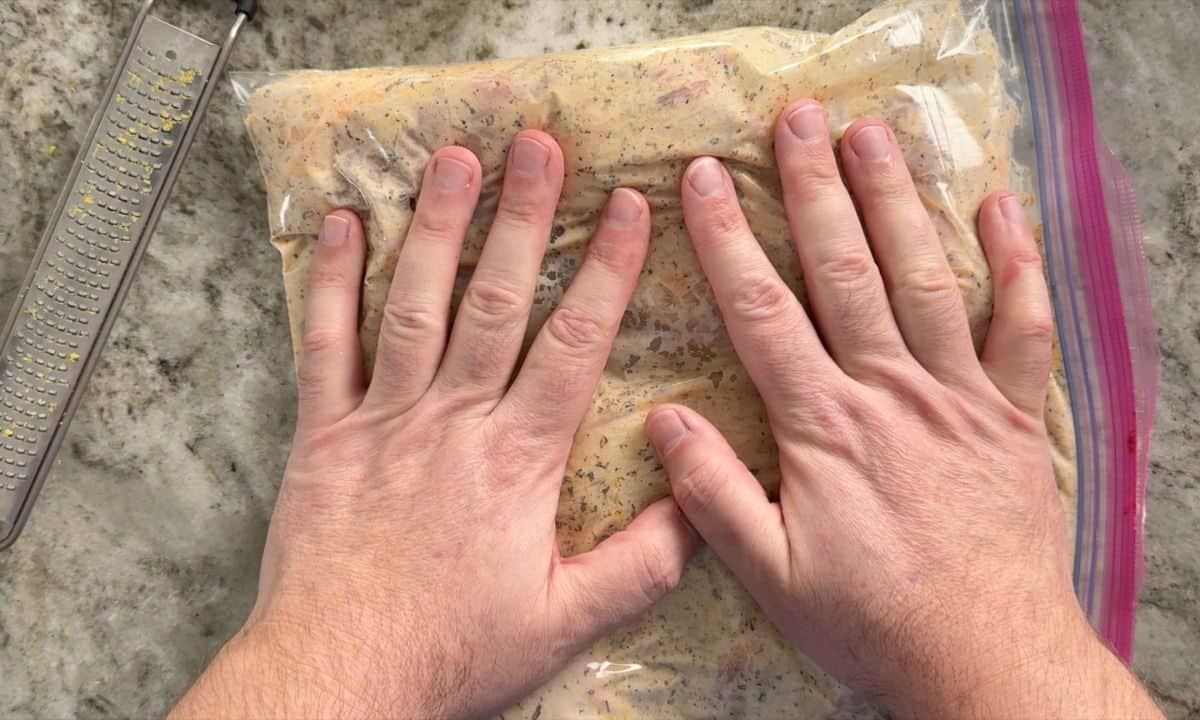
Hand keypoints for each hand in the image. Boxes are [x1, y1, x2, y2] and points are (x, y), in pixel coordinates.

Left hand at [171, 132, 696, 719]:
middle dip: (522, 219)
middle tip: (538, 147)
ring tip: (456, 159)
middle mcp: (453, 422)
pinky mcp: (323, 434)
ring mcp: (383, 421)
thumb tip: (700, 508)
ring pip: (415, 305)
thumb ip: (641, 564)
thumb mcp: (565, 622)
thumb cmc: (450, 653)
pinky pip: (324, 344)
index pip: (572, 345)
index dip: (603, 272)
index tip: (626, 209)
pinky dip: (330, 282)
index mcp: (519, 460)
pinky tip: (340, 225)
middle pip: (494, 303)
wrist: (338, 678)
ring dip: (437, 227)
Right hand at [646, 101, 1161, 718]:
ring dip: (894, 201)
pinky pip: (1020, 328)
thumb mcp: (771, 573)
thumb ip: (713, 494)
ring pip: (922, 279)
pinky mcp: (1011, 415)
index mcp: (823, 426)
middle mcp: (889, 391)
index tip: (704, 179)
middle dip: (814, 189)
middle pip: (845, 271)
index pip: (763, 313)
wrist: (984, 654)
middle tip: (795, 120)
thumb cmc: (871, 618)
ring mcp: (957, 396)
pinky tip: (998, 207)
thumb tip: (662, 419)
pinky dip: (1013, 264)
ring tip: (871, 135)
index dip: (729, 240)